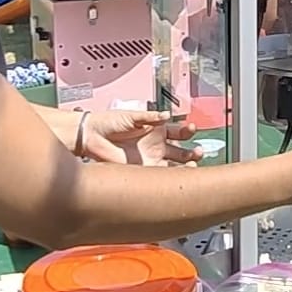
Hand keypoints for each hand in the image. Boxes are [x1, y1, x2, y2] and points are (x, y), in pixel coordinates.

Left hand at [82, 109, 200, 166]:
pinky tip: (178, 174)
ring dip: (186, 165)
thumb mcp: (133, 115)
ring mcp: (151, 159)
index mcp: (156, 130)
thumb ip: (150, 116)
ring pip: (174, 165)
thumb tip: (166, 115)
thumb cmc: (110, 122)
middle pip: (180, 151)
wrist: (92, 135)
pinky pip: (160, 174)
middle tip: (198, 151)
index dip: (187, 131)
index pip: (178, 131)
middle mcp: (156, 145)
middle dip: (192, 151)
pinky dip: (171, 175)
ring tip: (193, 164)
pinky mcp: (142, 170)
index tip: (192, 129)